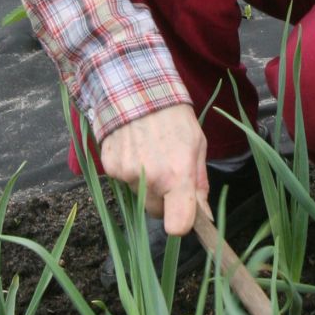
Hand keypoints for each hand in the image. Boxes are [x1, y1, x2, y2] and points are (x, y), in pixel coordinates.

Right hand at [99, 104, 207, 235]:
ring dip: (145, 183)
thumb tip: (204, 215)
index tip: (184, 215)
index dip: (182, 224)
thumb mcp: (197, 146)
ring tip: (150, 153)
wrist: (138, 90)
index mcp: (178, 175)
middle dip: (163, 200)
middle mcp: (150, 179)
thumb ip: (199, 184)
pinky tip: (135, 149)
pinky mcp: (110, 167)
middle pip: (156, 212)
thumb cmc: (175, 118)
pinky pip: (123, 181)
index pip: (178, 225)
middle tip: (167, 172)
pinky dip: (129, 171)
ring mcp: (126, 174)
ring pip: (139, 195)